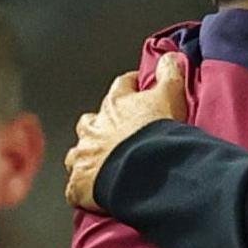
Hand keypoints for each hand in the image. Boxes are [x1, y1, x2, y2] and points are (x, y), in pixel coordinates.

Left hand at [65, 53, 186, 210]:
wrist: (142, 169)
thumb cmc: (155, 133)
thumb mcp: (170, 95)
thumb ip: (170, 74)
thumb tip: (171, 56)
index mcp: (116, 105)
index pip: (122, 86)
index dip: (131, 84)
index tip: (137, 85)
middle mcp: (95, 128)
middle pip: (90, 120)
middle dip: (100, 124)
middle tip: (115, 130)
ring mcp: (85, 156)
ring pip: (78, 152)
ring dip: (87, 155)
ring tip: (100, 162)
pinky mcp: (81, 183)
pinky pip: (76, 186)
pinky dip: (82, 187)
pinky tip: (90, 191)